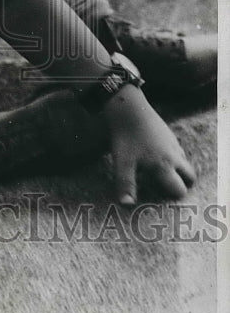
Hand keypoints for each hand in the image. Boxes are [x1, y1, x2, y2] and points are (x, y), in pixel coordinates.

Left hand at [103, 82, 195, 204]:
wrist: (127, 107)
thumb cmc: (125, 137)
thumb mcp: (122, 163)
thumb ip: (126, 184)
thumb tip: (127, 205)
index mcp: (164, 166)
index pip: (180, 189)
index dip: (173, 196)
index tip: (162, 199)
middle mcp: (174, 155)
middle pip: (190, 176)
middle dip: (183, 184)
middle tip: (166, 188)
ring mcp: (172, 142)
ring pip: (184, 161)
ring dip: (179, 170)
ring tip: (161, 174)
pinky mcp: (167, 132)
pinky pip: (177, 149)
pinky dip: (173, 156)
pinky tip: (156, 155)